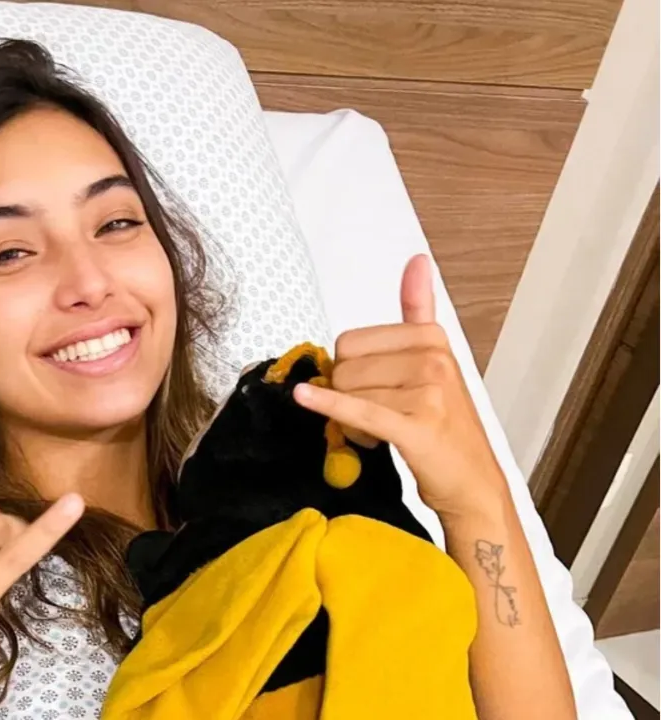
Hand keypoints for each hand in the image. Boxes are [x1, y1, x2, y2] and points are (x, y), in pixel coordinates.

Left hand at [292, 254, 508, 520]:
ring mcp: (429, 390)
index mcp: (431, 337)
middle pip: (345, 366)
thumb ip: (418, 309)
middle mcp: (433, 358)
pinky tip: (305, 400)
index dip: (350, 372)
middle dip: (349, 396)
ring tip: (382, 432)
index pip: (350, 342)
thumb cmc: (444, 423)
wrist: (472, 483)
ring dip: (352, 421)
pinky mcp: (417, 425)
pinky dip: (329, 407)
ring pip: (349, 393)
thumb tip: (417, 259)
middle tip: (377, 417)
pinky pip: (359, 410)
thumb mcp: (434, 360)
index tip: (376, 391)